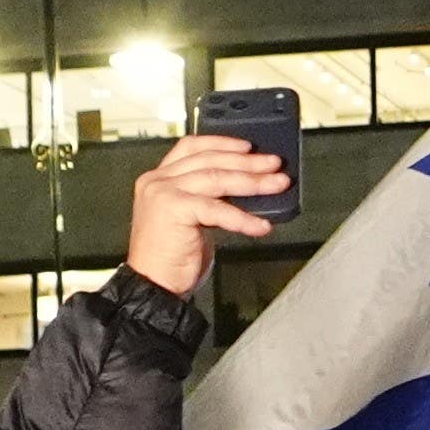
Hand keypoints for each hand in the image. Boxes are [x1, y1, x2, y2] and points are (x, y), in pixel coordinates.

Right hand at [124, 130, 290, 294]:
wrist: (152, 286)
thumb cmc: (170, 259)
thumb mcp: (190, 219)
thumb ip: (207, 198)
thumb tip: (244, 189)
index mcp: (158, 179)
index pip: (191, 147)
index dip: (222, 143)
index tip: (247, 146)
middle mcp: (157, 181)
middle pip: (210, 160)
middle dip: (247, 162)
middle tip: (273, 164)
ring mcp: (163, 192)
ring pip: (217, 178)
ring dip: (253, 182)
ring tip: (276, 184)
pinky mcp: (174, 209)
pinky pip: (217, 209)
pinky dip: (243, 218)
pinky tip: (261, 225)